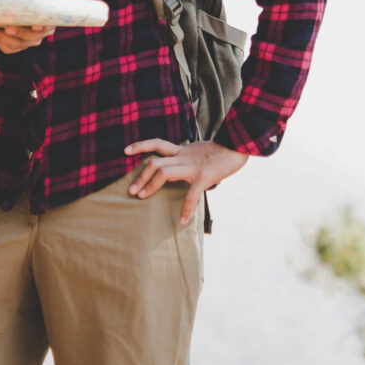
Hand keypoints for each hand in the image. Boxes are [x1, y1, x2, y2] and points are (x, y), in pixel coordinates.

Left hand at [0, 0, 52, 53]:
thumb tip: (13, 2)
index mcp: (48, 18)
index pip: (48, 25)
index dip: (42, 28)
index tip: (34, 26)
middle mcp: (41, 33)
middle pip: (32, 37)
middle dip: (19, 33)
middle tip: (7, 28)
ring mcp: (28, 41)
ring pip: (18, 44)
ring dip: (2, 38)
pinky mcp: (15, 46)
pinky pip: (7, 47)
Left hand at [122, 138, 248, 225]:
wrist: (238, 143)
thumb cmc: (222, 149)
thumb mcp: (200, 150)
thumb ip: (188, 156)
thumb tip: (181, 164)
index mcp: (182, 151)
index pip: (156, 144)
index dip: (140, 146)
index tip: (125, 152)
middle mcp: (183, 157)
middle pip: (154, 163)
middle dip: (141, 176)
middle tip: (132, 190)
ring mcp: (192, 166)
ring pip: (163, 172)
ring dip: (150, 186)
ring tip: (142, 197)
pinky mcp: (203, 177)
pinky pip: (191, 195)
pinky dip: (186, 209)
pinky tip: (182, 221)